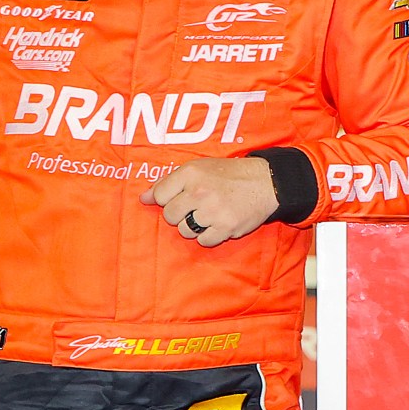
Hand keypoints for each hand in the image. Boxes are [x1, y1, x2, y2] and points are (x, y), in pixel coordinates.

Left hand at [141, 158, 278, 247]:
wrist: (265, 182)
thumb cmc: (228, 175)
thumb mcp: (198, 168)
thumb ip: (169, 182)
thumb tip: (143, 199)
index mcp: (190, 173)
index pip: (160, 195)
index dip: (168, 199)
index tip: (181, 198)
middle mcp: (199, 191)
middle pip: (170, 216)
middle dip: (180, 214)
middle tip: (196, 207)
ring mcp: (212, 211)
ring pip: (185, 231)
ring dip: (195, 226)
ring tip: (209, 215)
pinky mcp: (225, 227)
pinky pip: (204, 241)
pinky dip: (210, 235)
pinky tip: (219, 223)